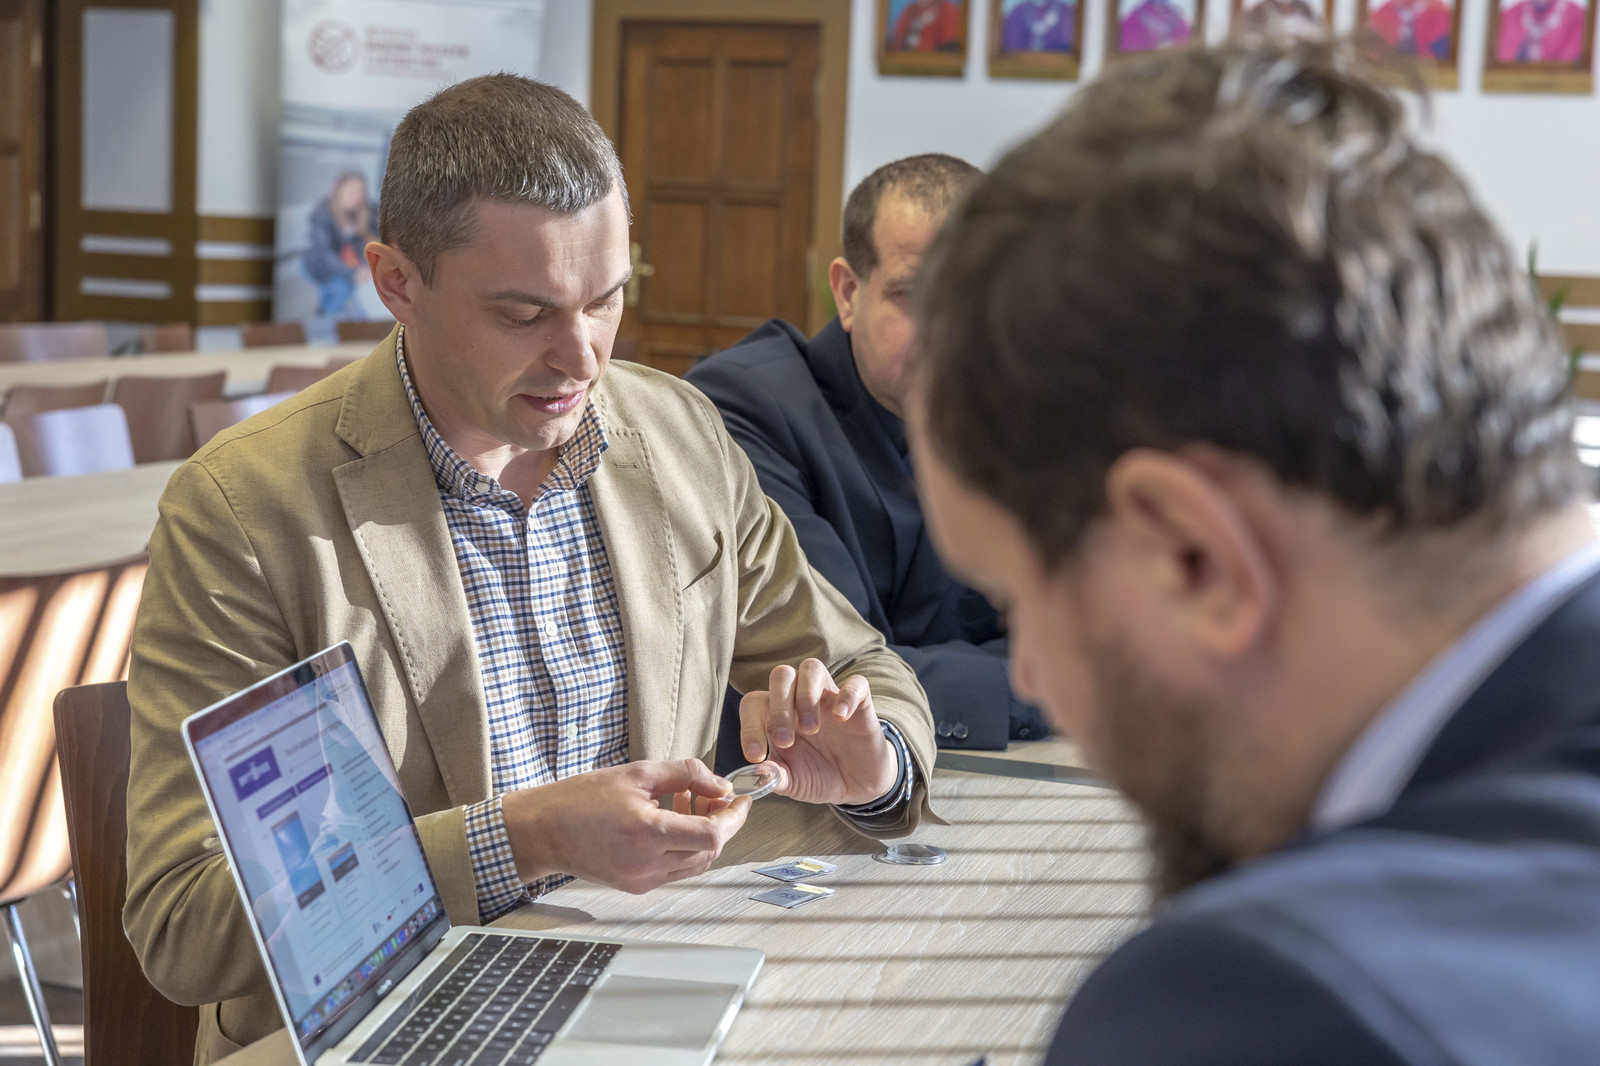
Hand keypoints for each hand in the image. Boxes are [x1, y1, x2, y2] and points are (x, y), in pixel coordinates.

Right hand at [501, 759, 749, 893]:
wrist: (543, 830)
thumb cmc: (581, 799)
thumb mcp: (637, 772)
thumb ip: (684, 774)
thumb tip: (720, 783)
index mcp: (648, 833)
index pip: (712, 834)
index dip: (734, 817)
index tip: (741, 799)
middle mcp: (647, 864)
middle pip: (709, 850)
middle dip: (721, 822)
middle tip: (714, 793)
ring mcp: (642, 880)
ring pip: (695, 863)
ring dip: (703, 834)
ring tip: (689, 801)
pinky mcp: (635, 886)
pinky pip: (675, 869)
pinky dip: (683, 846)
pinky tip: (670, 819)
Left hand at [739, 660, 897, 805]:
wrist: (856, 785)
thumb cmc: (819, 775)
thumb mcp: (794, 782)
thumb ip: (775, 776)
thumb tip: (756, 774)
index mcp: (778, 715)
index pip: (754, 702)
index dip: (749, 725)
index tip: (755, 755)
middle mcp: (800, 699)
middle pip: (781, 675)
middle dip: (779, 707)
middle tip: (785, 741)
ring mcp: (830, 697)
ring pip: (812, 668)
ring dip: (806, 696)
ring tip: (812, 729)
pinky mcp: (860, 704)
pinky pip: (856, 683)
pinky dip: (847, 696)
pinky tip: (840, 718)